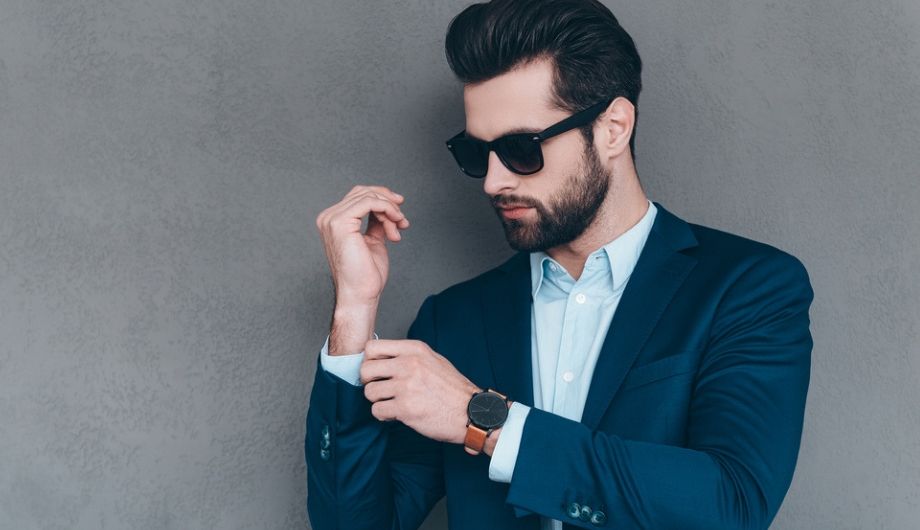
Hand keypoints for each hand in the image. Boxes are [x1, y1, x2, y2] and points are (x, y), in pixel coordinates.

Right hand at [315, 185, 409, 305]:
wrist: (360, 293)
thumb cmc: (366, 274)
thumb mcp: (373, 241)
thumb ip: (375, 223)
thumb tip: (387, 210)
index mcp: (333, 222)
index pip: (357, 197)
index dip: (382, 199)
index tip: (400, 211)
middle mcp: (328, 218)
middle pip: (362, 192)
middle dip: (388, 202)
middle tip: (402, 218)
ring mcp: (332, 219)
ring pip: (368, 196)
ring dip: (390, 209)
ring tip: (399, 227)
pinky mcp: (340, 223)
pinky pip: (369, 202)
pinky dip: (387, 209)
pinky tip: (395, 223)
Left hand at [360, 338, 480, 443]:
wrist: (471, 412)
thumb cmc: (452, 389)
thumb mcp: (433, 359)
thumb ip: (407, 356)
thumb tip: (380, 359)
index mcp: (415, 350)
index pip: (372, 347)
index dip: (370, 361)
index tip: (378, 371)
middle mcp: (409, 364)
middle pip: (365, 369)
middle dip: (369, 382)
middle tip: (381, 389)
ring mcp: (406, 386)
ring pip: (369, 392)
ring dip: (378, 400)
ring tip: (392, 402)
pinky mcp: (405, 408)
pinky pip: (377, 410)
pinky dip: (384, 415)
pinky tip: (397, 414)